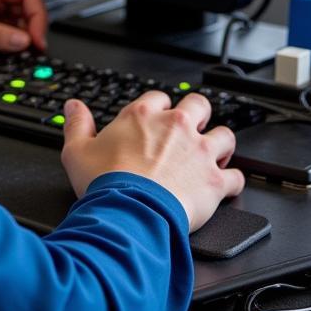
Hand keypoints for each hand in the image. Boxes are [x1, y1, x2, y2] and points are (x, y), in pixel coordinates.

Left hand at [0, 0, 47, 56]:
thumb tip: (22, 41)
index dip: (37, 14)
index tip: (36, 37)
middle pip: (24, 7)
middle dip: (32, 27)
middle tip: (33, 48)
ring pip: (16, 20)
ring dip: (22, 36)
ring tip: (22, 52)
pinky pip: (5, 31)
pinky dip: (11, 41)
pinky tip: (9, 51)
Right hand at [61, 91, 244, 231]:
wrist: (129, 213)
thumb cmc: (105, 183)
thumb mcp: (77, 150)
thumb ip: (77, 124)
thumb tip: (73, 106)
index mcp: (142, 116)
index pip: (159, 97)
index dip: (159, 108)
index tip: (156, 119)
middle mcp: (175, 127)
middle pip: (199, 105)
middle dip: (198, 114)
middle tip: (190, 129)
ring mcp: (199, 152)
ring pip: (225, 135)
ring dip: (221, 144)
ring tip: (213, 155)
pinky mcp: (214, 181)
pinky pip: (236, 176)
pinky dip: (233, 181)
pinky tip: (226, 186)